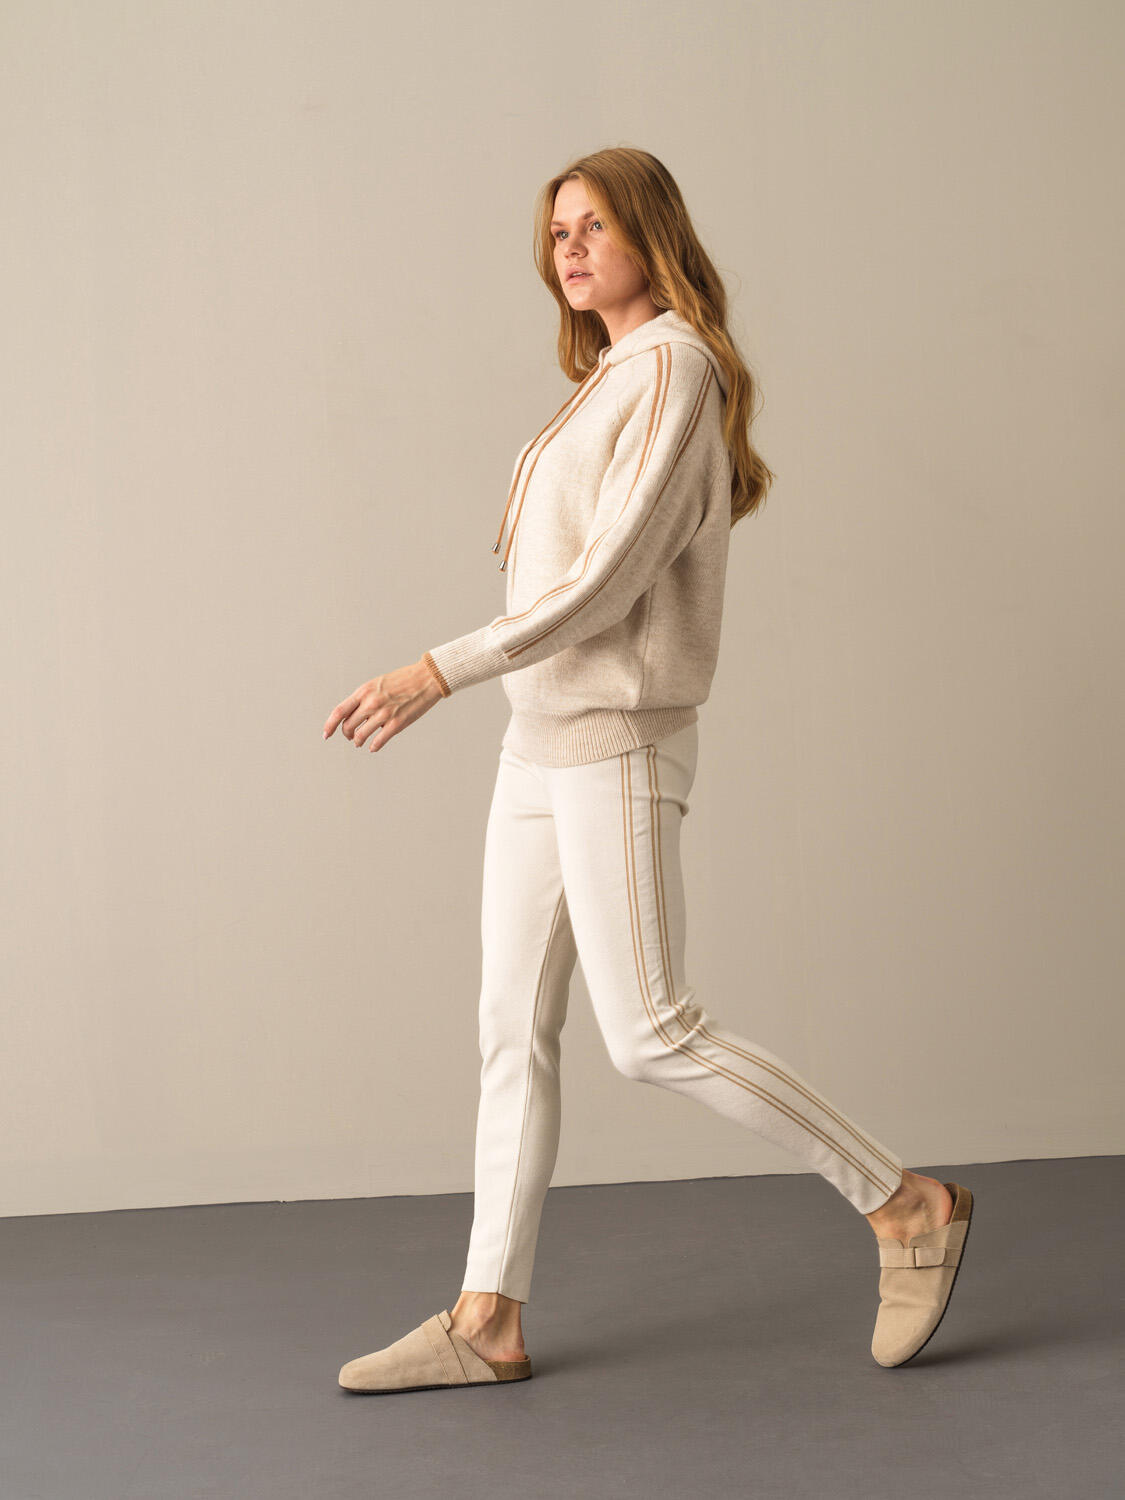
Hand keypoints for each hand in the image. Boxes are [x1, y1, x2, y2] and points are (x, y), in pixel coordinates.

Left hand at [323, 658, 443, 752]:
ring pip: (361, 736)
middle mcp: (371, 703)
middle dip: (347, 735)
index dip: (329, 726)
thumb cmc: (403, 680)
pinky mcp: (397, 723)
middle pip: (348, 726)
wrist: (426, 678)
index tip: (326, 735)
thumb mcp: (377, 684)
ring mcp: (384, 714)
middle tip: (351, 737)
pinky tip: (373, 747)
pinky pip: (378, 741)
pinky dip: (373, 746)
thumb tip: (354, 714)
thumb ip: (364, 698)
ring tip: (360, 742)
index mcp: (364, 691)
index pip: (339, 711)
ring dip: (358, 742)